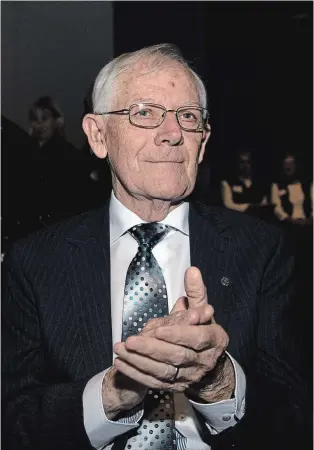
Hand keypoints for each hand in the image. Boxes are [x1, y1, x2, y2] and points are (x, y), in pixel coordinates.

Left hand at [102, 284, 211, 418]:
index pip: (197, 338)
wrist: (208, 364)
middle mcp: (205, 360)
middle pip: (177, 357)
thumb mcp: (201, 309)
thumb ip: (196, 291)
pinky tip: (121, 363)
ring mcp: (190, 376)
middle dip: (152, 349)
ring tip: (120, 349)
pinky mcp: (176, 387)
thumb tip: (192, 270)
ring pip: (163, 371)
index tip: (158, 329)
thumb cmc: (201, 329)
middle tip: (130, 340)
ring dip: (139, 361)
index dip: (178, 335)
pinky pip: (154, 383)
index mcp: (215, 339)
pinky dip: (136, 374)